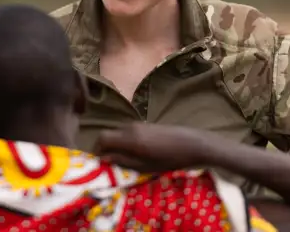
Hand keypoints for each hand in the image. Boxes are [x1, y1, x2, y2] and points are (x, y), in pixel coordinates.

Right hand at [93, 122, 213, 171]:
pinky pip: (127, 132)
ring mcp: (139, 124)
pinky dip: (124, 141)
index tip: (97, 163)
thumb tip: (104, 159)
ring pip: (118, 133)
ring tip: (121, 160)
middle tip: (107, 163)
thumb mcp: (145, 166)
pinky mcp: (146, 125)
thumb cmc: (171, 158)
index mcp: (129, 138)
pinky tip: (134, 152)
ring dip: (115, 145)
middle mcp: (130, 127)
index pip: (102, 138)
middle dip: (104, 148)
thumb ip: (123, 161)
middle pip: (108, 134)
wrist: (194, 143)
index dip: (96, 150)